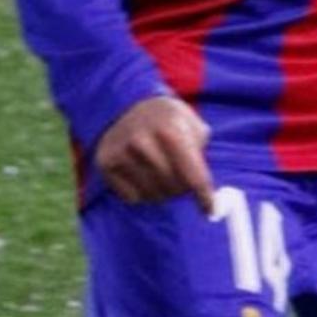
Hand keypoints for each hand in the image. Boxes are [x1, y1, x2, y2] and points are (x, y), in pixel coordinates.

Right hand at [94, 96, 215, 212]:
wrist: (127, 106)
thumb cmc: (167, 119)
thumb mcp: (191, 124)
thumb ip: (200, 153)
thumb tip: (209, 191)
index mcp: (170, 129)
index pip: (192, 174)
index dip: (204, 196)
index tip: (210, 209)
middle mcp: (143, 141)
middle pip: (174, 188)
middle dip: (184, 189)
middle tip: (184, 182)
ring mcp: (122, 153)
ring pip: (154, 195)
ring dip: (164, 192)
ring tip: (163, 174)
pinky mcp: (106, 164)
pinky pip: (133, 197)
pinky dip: (143, 193)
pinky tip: (143, 175)